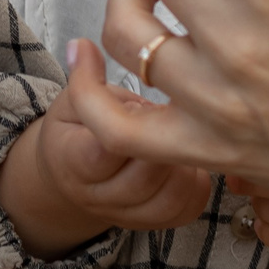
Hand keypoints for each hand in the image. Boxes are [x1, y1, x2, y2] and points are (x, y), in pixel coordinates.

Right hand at [0, 44, 216, 256]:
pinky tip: (193, 154)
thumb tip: (83, 47)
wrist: (70, 177)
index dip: (133, 122)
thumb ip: (82, 79)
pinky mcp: (156, 222)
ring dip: (186, 160)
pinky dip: (198, 180)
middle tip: (174, 112)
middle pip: (146, 175)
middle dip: (166, 137)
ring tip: (183, 131)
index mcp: (72, 161)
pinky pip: (189, 207)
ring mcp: (128, 215)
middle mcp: (97, 196)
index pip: (107, 146)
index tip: (144, 102)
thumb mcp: (71, 99)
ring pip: (172, 196)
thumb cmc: (77, 128)